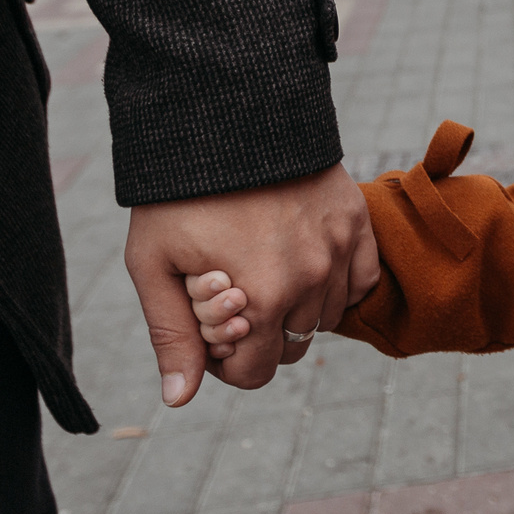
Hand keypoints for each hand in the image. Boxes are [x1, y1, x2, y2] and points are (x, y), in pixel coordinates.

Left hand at [124, 163, 380, 404]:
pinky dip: (335, 285)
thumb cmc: (178, 193)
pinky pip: (360, 282)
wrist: (223, 114)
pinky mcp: (357, 222)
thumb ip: (171, 335)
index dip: (223, 362)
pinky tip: (303, 264)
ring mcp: (339, 249)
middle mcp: (311, 280)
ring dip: (296, 311)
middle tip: (231, 297)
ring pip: (325, 319)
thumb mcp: (154, 263)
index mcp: (262, 298)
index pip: (255, 373)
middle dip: (259, 336)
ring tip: (262, 273)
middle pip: (292, 349)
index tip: (207, 331)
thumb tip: (179, 398)